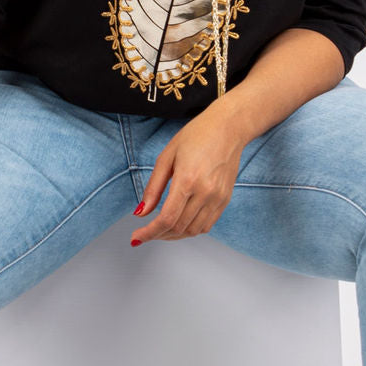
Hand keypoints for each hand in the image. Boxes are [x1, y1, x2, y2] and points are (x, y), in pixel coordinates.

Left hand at [131, 108, 244, 244]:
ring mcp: (217, 198)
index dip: (149, 233)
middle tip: (145, 233)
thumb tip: (140, 212)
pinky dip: (190, 230)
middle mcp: (205, 192)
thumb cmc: (197, 136)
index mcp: (187, 180)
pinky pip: (206, 225)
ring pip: (193, 231)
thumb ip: (153, 188)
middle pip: (178, 228)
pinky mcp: (225, 200)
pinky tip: (179, 224)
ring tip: (160, 230)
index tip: (137, 237)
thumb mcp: (167, 157)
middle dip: (158, 235)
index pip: (166, 219)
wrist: (229, 128)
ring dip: (173, 235)